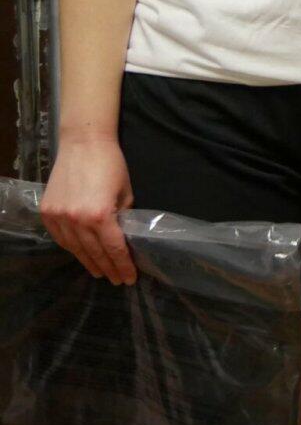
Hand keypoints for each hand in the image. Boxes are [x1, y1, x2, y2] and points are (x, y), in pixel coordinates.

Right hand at [41, 135, 137, 284]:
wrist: (83, 144)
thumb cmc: (111, 165)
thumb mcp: (125, 193)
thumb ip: (123, 216)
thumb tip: (124, 236)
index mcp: (100, 216)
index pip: (114, 249)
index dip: (123, 265)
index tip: (130, 278)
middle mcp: (77, 220)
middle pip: (95, 252)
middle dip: (108, 268)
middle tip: (117, 280)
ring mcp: (59, 217)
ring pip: (75, 249)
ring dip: (89, 262)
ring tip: (100, 272)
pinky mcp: (47, 212)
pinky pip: (60, 238)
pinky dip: (71, 248)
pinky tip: (80, 255)